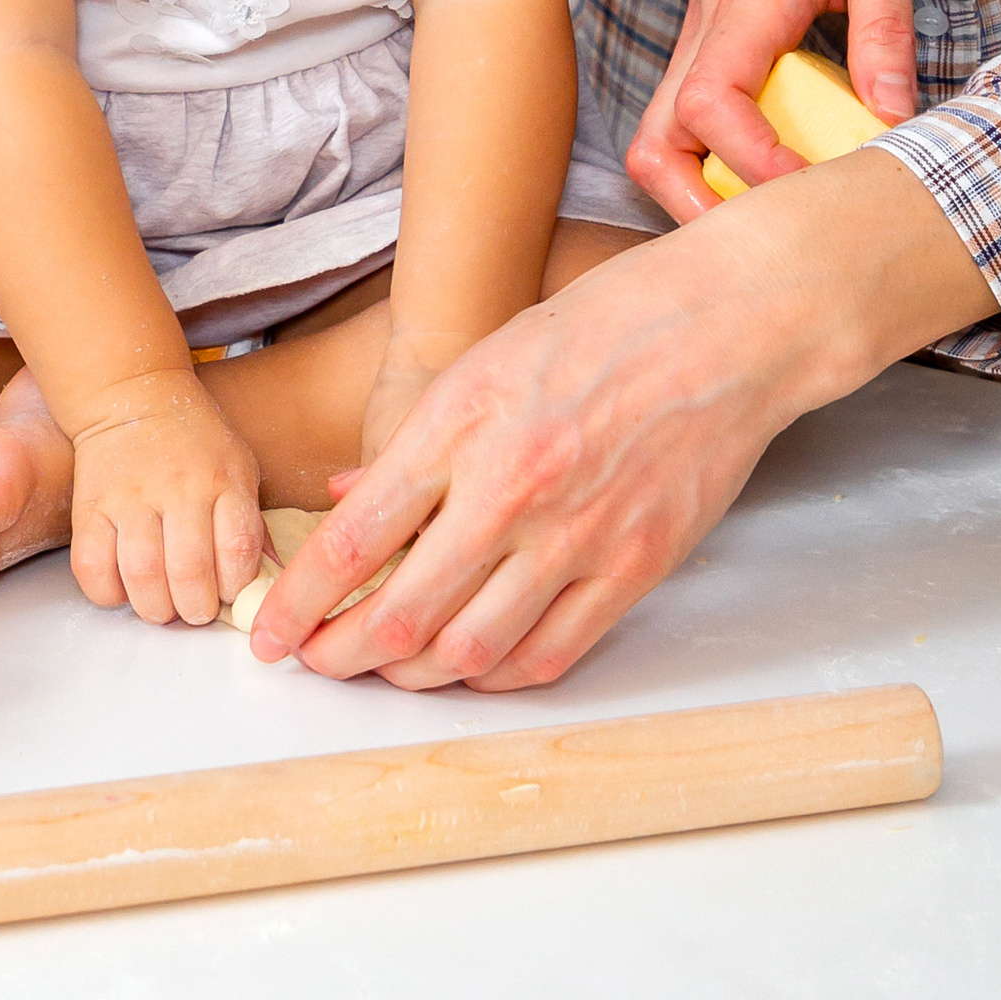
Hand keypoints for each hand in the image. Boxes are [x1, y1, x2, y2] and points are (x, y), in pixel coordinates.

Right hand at [66, 371, 265, 624]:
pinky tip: (124, 589)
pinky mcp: (91, 506)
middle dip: (196, 608)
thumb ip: (252, 523)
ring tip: (163, 607)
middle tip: (195, 609)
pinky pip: (93, 566)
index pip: (239, 548)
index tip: (230, 593)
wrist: (135, 393)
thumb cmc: (195, 441)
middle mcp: (179, 487)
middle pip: (191, 571)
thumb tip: (272, 580)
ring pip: (142, 574)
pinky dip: (109, 592)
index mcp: (224, 479)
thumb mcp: (239, 466)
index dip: (236, 586)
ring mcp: (131, 496)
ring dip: (156, 607)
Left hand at [250, 197, 831, 692]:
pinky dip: (499, 675)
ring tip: (389, 670)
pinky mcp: (635, 564)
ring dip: (413, 676)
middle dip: (339, 656)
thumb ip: (418, 438)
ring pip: (469, 651)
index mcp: (462, 423)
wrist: (730, 323)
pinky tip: (475, 665)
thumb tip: (352, 497)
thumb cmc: (606, 324)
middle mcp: (511, 487)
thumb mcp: (488, 357)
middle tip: (316, 663)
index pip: (353, 540)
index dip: (298, 603)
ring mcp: (577, 533)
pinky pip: (550, 653)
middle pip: (399, 614)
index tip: (270, 633)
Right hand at [628, 0, 921, 221]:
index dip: (749, 159)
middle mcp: (705, 35)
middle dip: (699, 210)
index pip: (708, 100)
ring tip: (781, 218)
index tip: (807, 183)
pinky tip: (780, 179)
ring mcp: (697, 51)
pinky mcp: (706, 61)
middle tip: (776, 235)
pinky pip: (688, 134)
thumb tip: (893, 114)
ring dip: (703, 198)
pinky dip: (718, 172)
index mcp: (748, 1)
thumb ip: (885, 24)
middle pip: (655, 146)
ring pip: (660, 147)